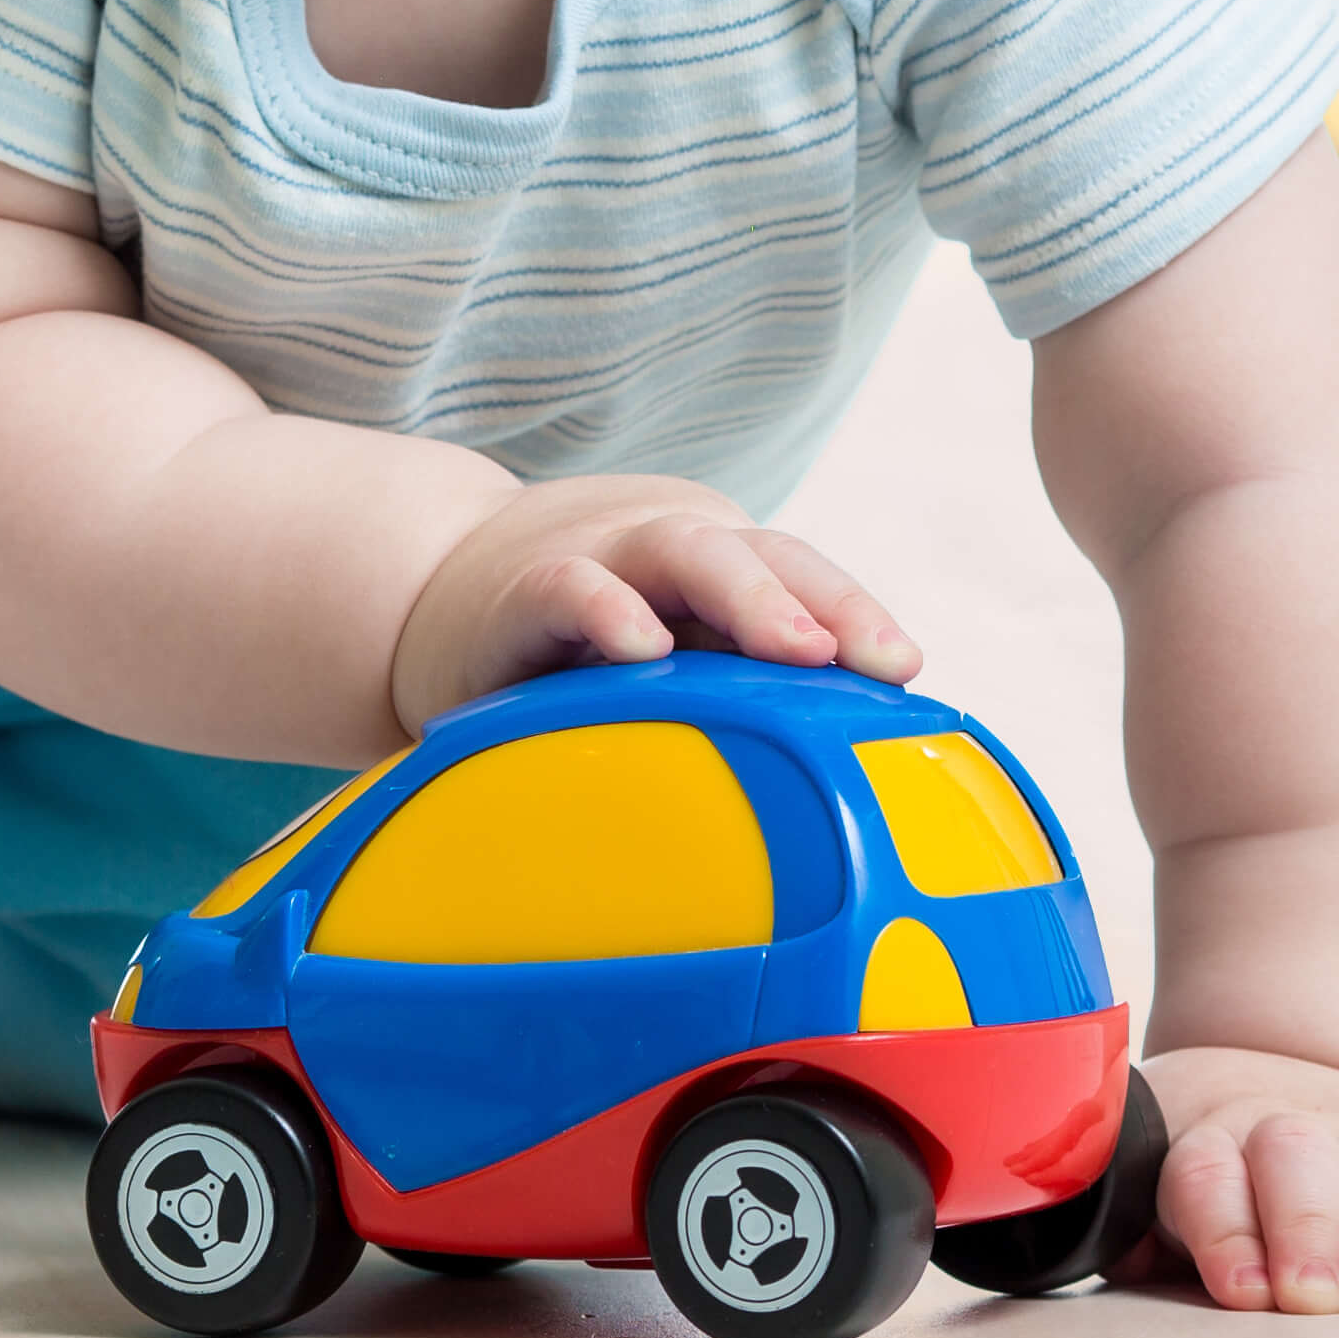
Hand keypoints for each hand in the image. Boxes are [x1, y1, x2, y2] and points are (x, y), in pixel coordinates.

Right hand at [385, 474, 920, 735]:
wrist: (433, 588)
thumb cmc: (578, 644)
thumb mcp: (665, 657)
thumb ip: (735, 693)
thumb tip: (838, 787)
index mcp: (718, 566)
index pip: (801, 572)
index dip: (855, 611)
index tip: (905, 671)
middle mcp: (668, 550)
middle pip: (759, 553)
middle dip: (821, 602)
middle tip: (873, 661)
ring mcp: (598, 558)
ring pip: (682, 550)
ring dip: (744, 594)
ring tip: (794, 646)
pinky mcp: (521, 594)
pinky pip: (569, 587)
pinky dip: (607, 608)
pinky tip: (642, 646)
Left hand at [1137, 1045, 1338, 1313]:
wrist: (1289, 1080)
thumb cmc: (1214, 1188)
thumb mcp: (1159, 1201)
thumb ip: (1138, 1244)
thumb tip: (1102, 1284)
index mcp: (1210, 1142)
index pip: (1208, 1172)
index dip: (1223, 1227)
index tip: (1237, 1289)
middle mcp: (1291, 1133)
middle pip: (1295, 1162)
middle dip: (1303, 1231)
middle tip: (1312, 1299)